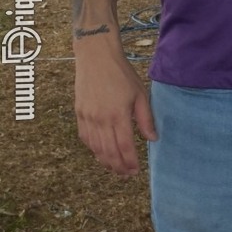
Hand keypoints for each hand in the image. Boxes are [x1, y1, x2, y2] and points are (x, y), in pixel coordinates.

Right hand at [75, 51, 157, 175]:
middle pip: (109, 151)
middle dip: (119, 167)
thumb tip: (153, 139)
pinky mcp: (79, 113)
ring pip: (95, 148)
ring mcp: (87, 117)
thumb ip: (145, 119)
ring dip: (105, 161)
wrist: (96, 57)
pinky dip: (93, 149)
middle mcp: (100, 119)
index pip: (124, 146)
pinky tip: (101, 153)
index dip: (130, 161)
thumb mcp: (140, 94)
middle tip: (127, 175)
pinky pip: (85, 138)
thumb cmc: (121, 73)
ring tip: (115, 169)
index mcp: (118, 115)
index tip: (136, 170)